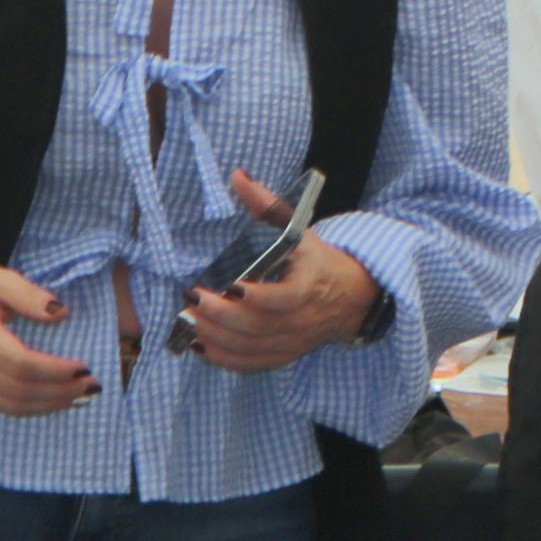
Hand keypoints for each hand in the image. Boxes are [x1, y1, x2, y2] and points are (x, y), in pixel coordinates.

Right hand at [0, 254, 99, 415]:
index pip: (22, 364)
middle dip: (60, 392)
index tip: (83, 368)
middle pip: (20, 390)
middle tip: (91, 386)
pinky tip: (52, 399)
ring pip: (10, 405)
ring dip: (49, 405)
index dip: (56, 371)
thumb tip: (62, 314)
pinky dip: (29, 407)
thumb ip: (30, 295)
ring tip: (79, 397)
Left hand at [182, 168, 385, 371]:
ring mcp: (293, 340)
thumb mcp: (298, 229)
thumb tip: (238, 177)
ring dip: (216, 336)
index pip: (286, 298)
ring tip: (189, 321)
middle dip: (222, 315)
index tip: (230, 285)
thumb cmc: (317, 260)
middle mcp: (303, 317)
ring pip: (251, 347)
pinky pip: (252, 363)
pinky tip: (199, 345)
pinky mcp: (284, 354)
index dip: (258, 297)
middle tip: (193, 300)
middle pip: (259, 325)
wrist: (352, 297)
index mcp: (311, 283)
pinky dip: (224, 358)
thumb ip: (267, 205)